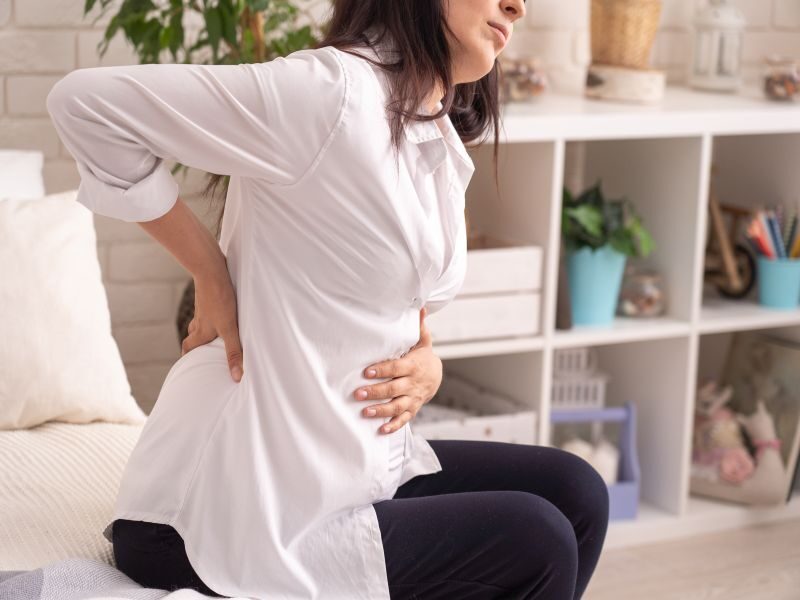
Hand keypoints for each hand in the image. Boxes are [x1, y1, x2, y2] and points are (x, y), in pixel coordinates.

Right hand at [180, 265, 243, 382]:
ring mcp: (204, 307)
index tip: (189, 364)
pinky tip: (224, 310)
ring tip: (216, 333)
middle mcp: (200, 320)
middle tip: (203, 350)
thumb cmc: (220, 299)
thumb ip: (234, 352)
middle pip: (193, 335)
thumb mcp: (230, 328)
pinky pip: (209, 308)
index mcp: (201, 332)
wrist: (211, 269)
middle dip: (196, 344)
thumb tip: (236, 376)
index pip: (188, 348)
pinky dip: (213, 314)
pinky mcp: (210, 295)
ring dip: (205, 328)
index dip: (188, 357)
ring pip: (200, 321)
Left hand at [354, 307, 442, 434]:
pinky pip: (404, 419)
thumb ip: (418, 327)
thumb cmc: (422, 356)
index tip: (367, 372)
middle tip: (358, 394)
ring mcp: (412, 398)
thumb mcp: (422, 341)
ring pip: (397, 406)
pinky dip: (393, 426)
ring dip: (381, 411)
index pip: (396, 368)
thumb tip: (419, 306)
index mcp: (412, 366)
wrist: (436, 376)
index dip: (382, 370)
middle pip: (394, 389)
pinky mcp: (412, 409)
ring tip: (365, 412)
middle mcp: (412, 384)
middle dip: (376, 392)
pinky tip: (381, 430)